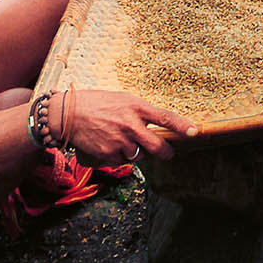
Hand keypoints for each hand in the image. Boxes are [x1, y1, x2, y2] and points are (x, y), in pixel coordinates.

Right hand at [61, 85, 195, 163]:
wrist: (68, 114)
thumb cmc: (96, 103)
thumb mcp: (122, 100)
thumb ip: (139, 112)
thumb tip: (155, 125)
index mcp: (135, 107)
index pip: (165, 117)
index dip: (181, 126)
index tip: (194, 132)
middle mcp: (130, 125)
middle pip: (157, 146)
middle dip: (166, 153)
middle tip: (168, 153)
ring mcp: (119, 141)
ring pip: (138, 156)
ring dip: (135, 152)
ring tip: (120, 140)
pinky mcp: (108, 154)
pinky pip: (121, 162)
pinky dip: (118, 157)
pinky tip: (107, 144)